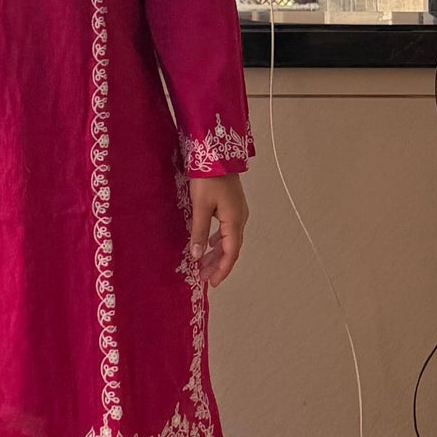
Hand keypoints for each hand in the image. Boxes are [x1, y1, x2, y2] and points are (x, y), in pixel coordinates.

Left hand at [187, 171, 246, 287]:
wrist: (217, 153)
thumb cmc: (208, 178)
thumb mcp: (200, 206)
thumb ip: (199, 232)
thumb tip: (197, 255)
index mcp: (234, 221)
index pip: (230, 253)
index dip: (222, 269)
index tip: (212, 283)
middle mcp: (240, 218)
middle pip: (231, 248)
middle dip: (218, 264)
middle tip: (205, 277)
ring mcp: (238, 211)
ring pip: (229, 239)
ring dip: (217, 253)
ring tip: (205, 265)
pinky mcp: (232, 205)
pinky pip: (227, 229)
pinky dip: (219, 241)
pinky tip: (210, 243)